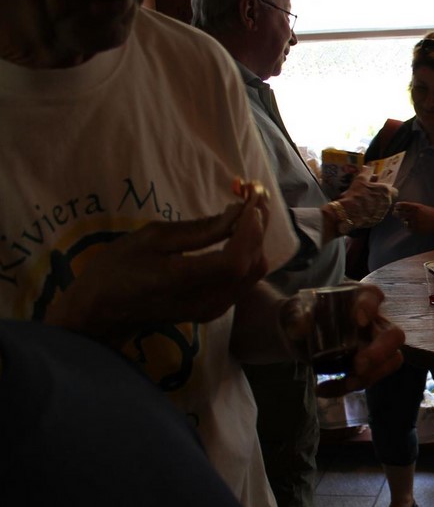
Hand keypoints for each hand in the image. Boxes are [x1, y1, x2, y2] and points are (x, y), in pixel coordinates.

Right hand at [45, 195, 270, 347]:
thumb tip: (237, 213)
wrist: (101, 311)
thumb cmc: (117, 268)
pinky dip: (248, 254)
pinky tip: (241, 232)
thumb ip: (199, 229)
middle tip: (255, 195)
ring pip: (252, 273)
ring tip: (250, 209)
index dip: (249, 231)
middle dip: (259, 228)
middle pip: (251, 265)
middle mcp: (205, 302)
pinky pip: (244, 280)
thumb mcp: (152, 239)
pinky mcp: (215, 310)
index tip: (249, 201)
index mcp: (183, 282)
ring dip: (257, 240)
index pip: (234, 261)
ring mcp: (213, 310)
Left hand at [279, 284, 405, 395]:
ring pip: (389, 362)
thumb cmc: (301, 315)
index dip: (370, 307)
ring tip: (344, 384)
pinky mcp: (365, 366)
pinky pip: (367, 379)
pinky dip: (345, 388)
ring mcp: (373, 345)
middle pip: (393, 336)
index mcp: (358, 297)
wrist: (296, 337)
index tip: (359, 319)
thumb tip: (301, 327)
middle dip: (379, 353)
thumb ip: (296, 317)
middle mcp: (373, 321)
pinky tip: (323, 389)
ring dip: (369, 377)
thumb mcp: (293, 312)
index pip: (372, 296)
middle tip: (358, 366)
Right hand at [340, 177, 395, 227]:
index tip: (379, 188)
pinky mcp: (377, 221)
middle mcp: (387, 202)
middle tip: (369, 194)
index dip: (387, 189)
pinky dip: (371, 213)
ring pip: (382, 207)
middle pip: (387, 199)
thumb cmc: (357, 193)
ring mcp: (383, 213)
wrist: (349, 212)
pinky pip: (376, 215)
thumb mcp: (360, 179)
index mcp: (386, 190)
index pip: (394, 190)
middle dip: (380, 197)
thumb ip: (367, 172)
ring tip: (364, 203)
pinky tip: (362, 211)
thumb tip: (370, 166)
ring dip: (376, 205)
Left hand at [391, 201, 433, 236]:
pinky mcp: (416, 229)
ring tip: (411, 220)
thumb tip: (404, 209)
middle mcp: (414, 214)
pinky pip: (409, 228)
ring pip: (404, 222)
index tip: (396, 206)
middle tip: (394, 213)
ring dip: (405, 221)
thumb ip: (414, 208)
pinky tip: (415, 225)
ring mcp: (415, 222)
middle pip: (400, 214)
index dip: (398, 206)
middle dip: (396, 213)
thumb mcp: (423, 207)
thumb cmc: (433, 213)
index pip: (403, 205)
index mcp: (416, 207)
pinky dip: (410, 227)